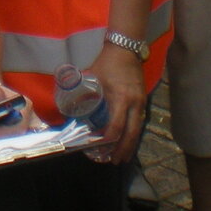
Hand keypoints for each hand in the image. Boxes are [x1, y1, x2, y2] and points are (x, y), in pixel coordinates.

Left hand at [84, 43, 145, 165]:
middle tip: (115, 161)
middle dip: (123, 149)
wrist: (125, 49)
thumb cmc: (107, 63)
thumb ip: (83, 92)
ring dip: (130, 145)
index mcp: (121, 98)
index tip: (103, 148)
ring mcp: (140, 102)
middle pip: (131, 133)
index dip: (110, 139)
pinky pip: (139, 122)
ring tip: (123, 157)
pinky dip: (134, 134)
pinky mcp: (142, 101)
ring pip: (138, 130)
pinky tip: (129, 142)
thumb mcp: (93, 77)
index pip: (117, 125)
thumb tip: (68, 106)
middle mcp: (134, 103)